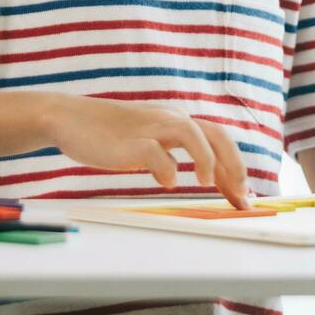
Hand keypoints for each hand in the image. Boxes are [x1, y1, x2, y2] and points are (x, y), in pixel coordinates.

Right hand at [44, 96, 250, 208]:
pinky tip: (166, 182)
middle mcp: (169, 120)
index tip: (243, 197)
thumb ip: (169, 152)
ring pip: (191, 132)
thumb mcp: (148, 140)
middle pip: (214, 134)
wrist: (70, 118)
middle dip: (233, 165)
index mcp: (176, 121)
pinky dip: (164, 167)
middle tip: (241, 196)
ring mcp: (149, 128)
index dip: (235, 167)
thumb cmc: (110, 134)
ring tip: (206, 183)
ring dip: (205, 158)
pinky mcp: (129, 141)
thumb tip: (189, 176)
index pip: (218, 140)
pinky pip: (154, 151)